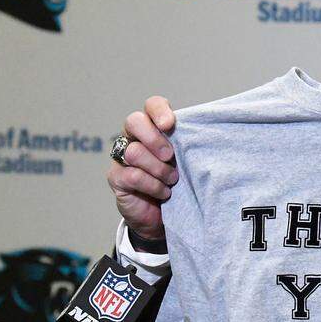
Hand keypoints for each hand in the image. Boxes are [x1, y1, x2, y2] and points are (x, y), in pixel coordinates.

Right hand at [106, 96, 177, 240]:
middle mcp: (134, 137)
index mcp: (154, 127)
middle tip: (170, 156)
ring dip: (159, 168)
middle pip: (134, 121)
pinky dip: (153, 185)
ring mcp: (121, 157)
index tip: (170, 124)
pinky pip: (133, 175)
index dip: (159, 110)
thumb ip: (189, 146)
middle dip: (154, 139)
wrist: (162, 216)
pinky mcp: (116, 177)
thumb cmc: (178, 182)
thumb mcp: (187, 162)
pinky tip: (163, 192)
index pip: (152, 105)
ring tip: (172, 180)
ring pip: (135, 151)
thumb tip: (204, 135)